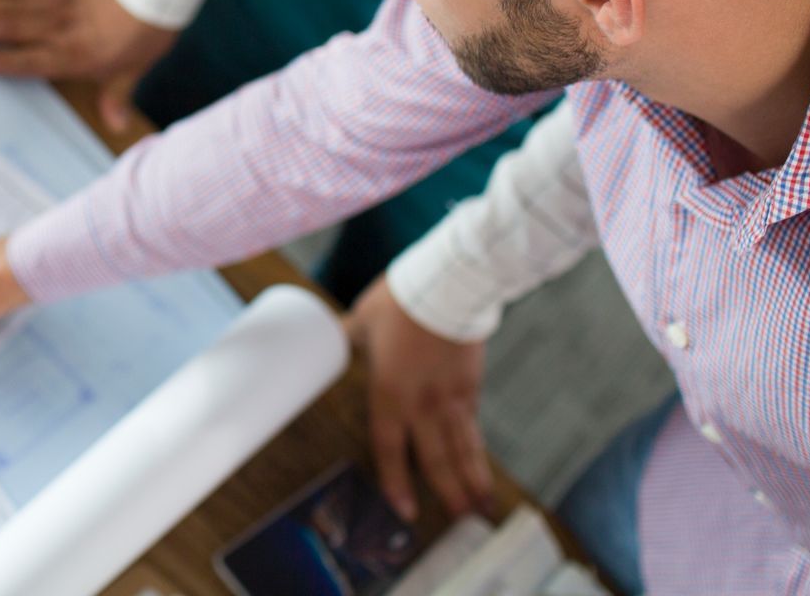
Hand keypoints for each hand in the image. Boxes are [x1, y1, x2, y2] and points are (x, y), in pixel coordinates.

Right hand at [0, 0, 177, 130]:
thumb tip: (117, 128)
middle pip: (14, 28)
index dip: (0, 60)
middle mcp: (63, 30)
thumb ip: (118, 95)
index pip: (31, 59)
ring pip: (16, 7)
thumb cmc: (149, 30)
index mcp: (77, 54)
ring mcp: (62, 6)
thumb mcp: (136, 67)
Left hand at [343, 277, 492, 521]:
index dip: (396, 482)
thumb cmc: (400, 302)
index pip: (390, 448)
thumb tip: (328, 335)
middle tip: (459, 523)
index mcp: (390, 392)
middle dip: (447, 494)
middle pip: (436, 460)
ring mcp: (452, 398)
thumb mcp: (363, 320)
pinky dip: (478, 451)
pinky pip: (474, 426)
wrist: (448, 285)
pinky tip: (481, 466)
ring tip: (481, 509)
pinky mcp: (472, 385)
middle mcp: (424, 404)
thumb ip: (348, 336)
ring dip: (471, 482)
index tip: (405, 511)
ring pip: (462, 450)